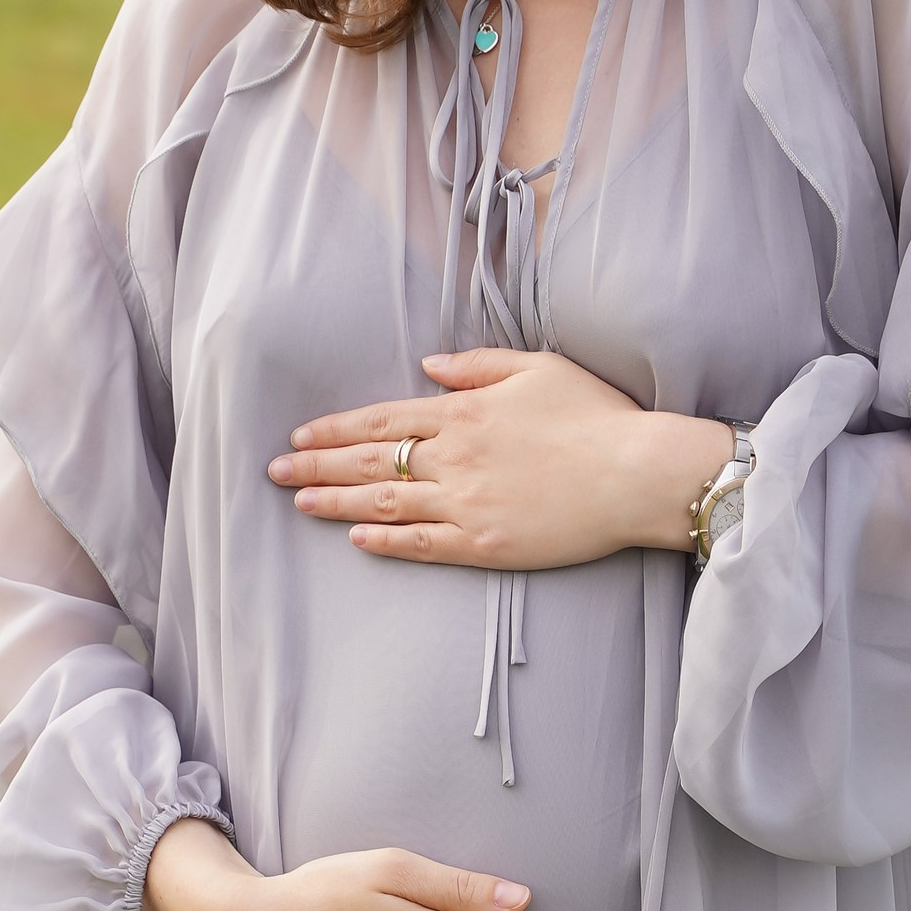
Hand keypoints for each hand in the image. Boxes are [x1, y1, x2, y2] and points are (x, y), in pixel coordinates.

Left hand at [269, 349, 730, 573]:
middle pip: (369, 462)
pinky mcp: (484, 544)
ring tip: (299, 502)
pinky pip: (421, 544)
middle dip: (316, 465)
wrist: (636, 473)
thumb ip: (478, 365)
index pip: (382, 419)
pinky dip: (384, 542)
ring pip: (383, 504)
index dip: (336, 429)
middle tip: (274, 471)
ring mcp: (465, 504)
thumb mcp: (538, 368)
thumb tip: (429, 366)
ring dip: (336, 504)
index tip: (302, 435)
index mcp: (463, 412)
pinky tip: (355, 541)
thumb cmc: (596, 416)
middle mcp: (453, 457)